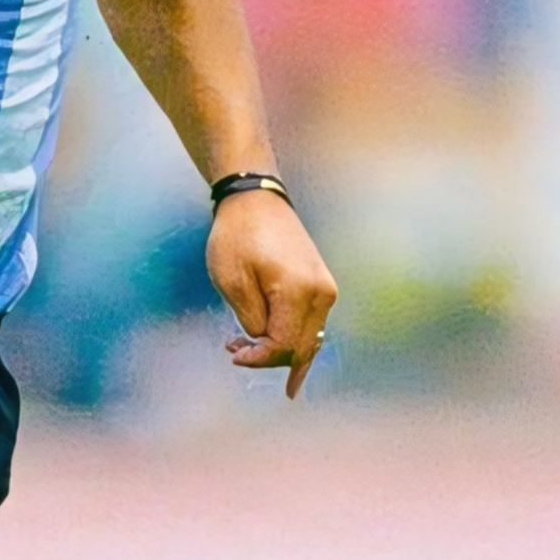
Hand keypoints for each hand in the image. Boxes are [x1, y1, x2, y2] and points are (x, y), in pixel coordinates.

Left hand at [205, 191, 337, 399]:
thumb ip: (252, 320)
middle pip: (302, 347)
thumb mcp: (233, 282)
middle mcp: (322, 293)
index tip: (234, 354)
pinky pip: (311, 324)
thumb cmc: (238, 236)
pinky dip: (291, 336)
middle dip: (270, 357)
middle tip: (236, 351)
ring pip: (309, 338)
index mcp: (300, 291)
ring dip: (280, 349)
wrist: (255, 200)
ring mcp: (326, 289)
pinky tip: (273, 344)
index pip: (285, 345)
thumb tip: (265, 342)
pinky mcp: (322, 285)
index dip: (260, 358)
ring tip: (245, 343)